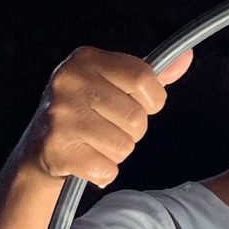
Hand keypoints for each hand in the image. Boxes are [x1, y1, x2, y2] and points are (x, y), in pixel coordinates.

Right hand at [27, 47, 190, 188]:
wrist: (42, 146)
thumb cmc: (87, 112)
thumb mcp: (115, 85)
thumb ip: (150, 75)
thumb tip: (185, 58)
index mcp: (86, 59)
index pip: (143, 78)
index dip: (153, 100)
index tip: (141, 105)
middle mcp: (69, 82)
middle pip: (136, 117)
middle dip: (132, 131)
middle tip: (109, 127)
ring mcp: (60, 115)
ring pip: (123, 145)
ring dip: (117, 152)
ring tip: (96, 142)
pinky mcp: (56, 148)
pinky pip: (106, 168)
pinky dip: (103, 171)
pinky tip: (86, 159)